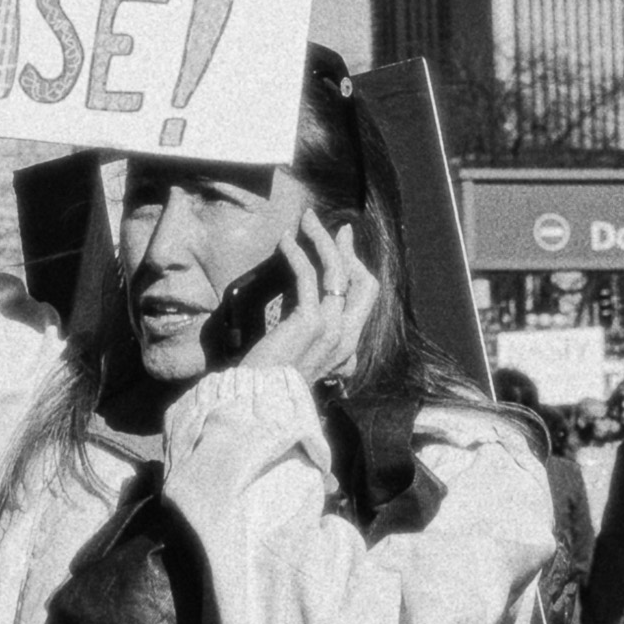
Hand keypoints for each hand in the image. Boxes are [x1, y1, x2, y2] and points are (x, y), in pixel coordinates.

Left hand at [239, 210, 378, 382]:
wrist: (258, 402)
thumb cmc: (272, 378)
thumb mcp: (300, 351)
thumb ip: (310, 328)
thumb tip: (307, 296)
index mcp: (348, 346)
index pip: (365, 297)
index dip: (356, 267)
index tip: (340, 246)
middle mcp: (347, 338)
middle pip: (364, 283)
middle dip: (348, 250)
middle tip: (334, 228)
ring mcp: (332, 330)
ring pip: (337, 272)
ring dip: (321, 240)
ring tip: (306, 220)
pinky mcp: (310, 323)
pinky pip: (307, 276)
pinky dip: (296, 253)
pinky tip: (284, 241)